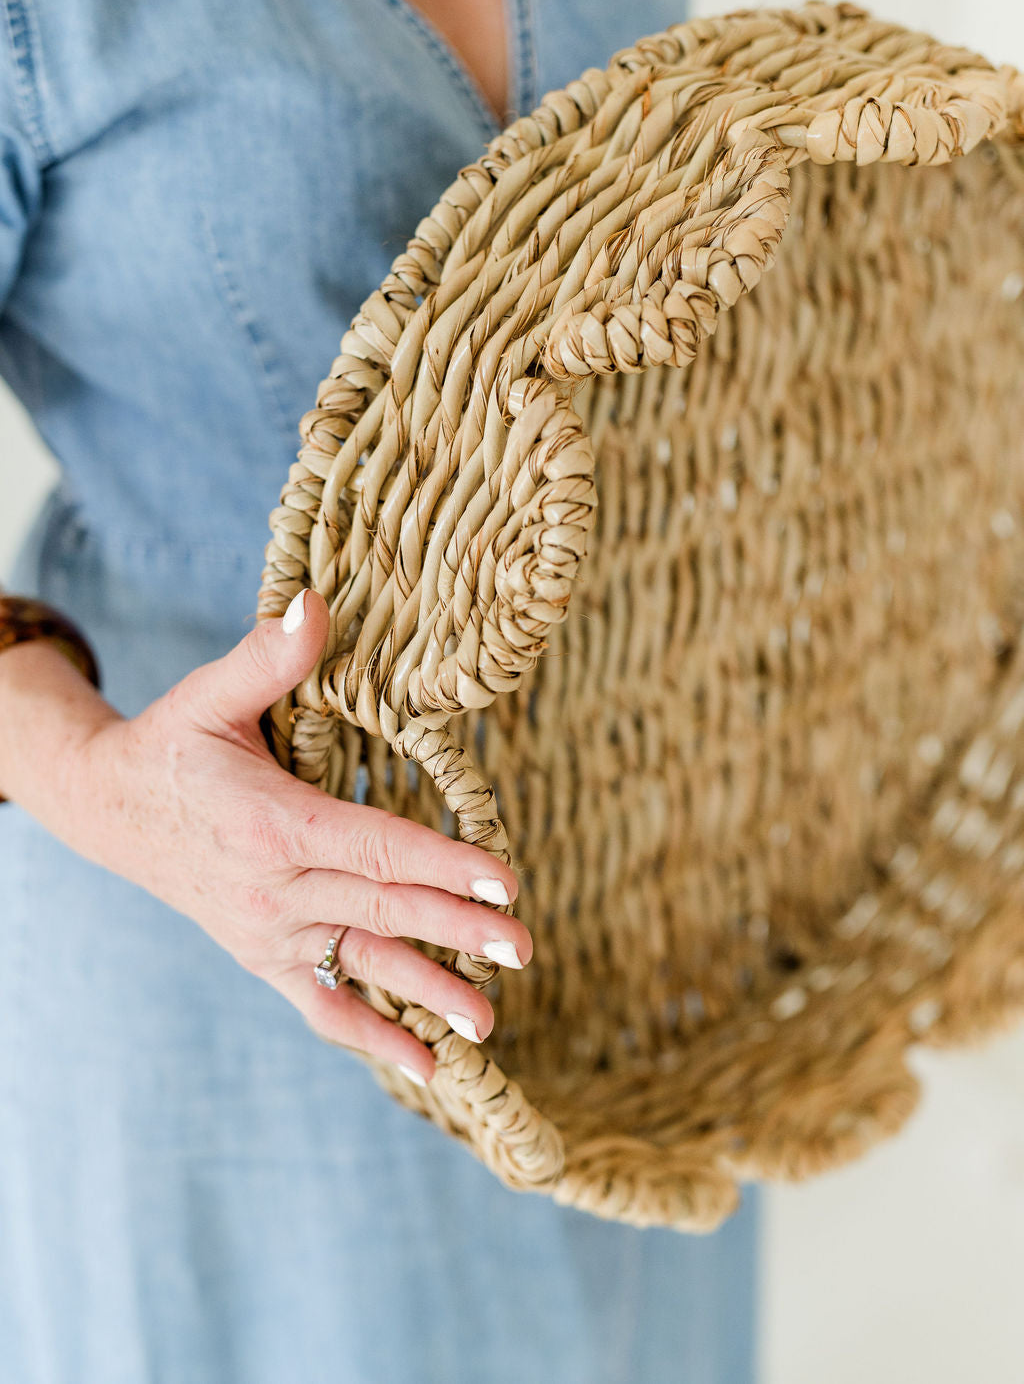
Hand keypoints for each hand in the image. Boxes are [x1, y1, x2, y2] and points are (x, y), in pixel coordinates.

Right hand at [64, 589, 531, 1084]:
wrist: (110, 809)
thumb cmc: (173, 744)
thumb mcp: (210, 694)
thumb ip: (267, 656)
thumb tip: (315, 602)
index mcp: (272, 823)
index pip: (373, 848)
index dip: (441, 864)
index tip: (503, 879)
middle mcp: (274, 889)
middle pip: (381, 911)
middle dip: (457, 930)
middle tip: (523, 948)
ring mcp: (269, 932)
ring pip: (361, 966)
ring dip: (427, 995)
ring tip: (489, 1025)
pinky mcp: (264, 956)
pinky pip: (321, 1004)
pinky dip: (370, 1035)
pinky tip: (426, 1066)